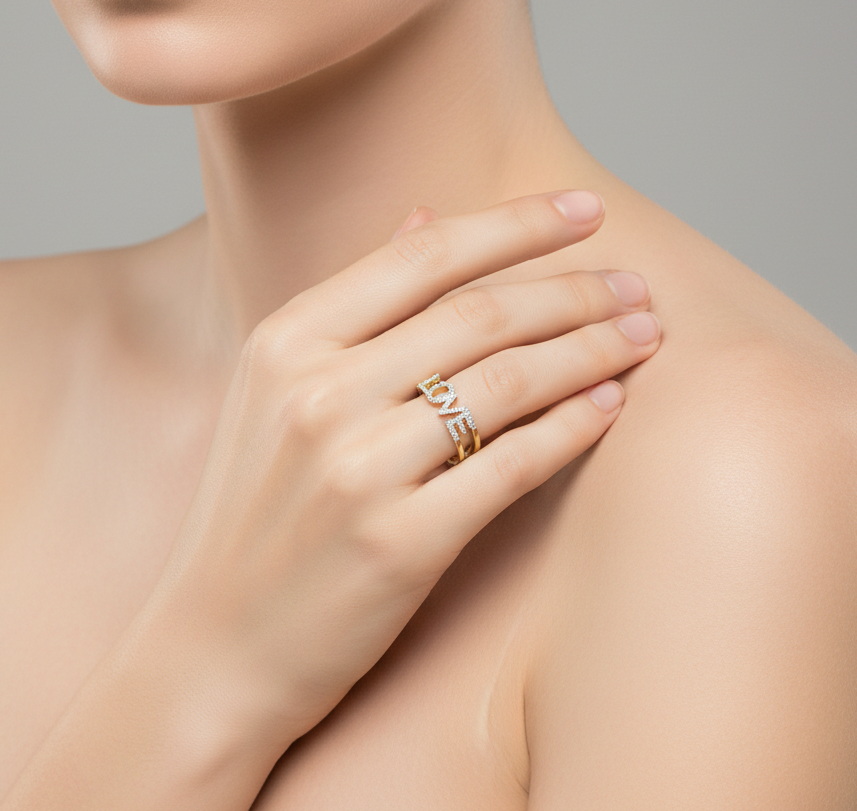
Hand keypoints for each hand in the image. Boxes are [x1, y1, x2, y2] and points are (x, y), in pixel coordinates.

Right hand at [165, 191, 659, 737]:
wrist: (214, 648)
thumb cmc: (254, 515)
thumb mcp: (276, 391)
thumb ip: (354, 304)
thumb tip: (424, 214)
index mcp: (286, 341)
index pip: (424, 254)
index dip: (516, 223)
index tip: (586, 208)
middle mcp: (317, 393)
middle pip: (479, 313)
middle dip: (575, 290)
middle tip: (635, 285)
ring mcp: (355, 469)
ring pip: (508, 381)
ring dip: (591, 351)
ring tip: (642, 335)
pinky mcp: (398, 543)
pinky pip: (512, 464)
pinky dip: (572, 427)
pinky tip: (610, 405)